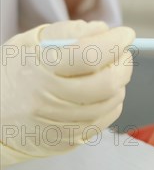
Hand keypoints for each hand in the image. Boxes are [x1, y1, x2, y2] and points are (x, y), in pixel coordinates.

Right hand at [0, 20, 135, 166]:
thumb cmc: (12, 75)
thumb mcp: (28, 43)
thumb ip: (66, 31)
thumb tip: (104, 29)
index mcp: (40, 68)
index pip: (90, 55)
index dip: (115, 42)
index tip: (125, 34)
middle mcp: (50, 99)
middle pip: (107, 82)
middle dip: (124, 63)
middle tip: (122, 53)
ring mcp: (62, 123)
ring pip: (111, 101)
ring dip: (119, 82)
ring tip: (110, 71)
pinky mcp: (70, 140)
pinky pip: (106, 118)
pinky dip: (113, 101)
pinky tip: (103, 92)